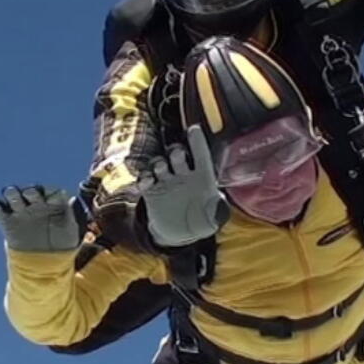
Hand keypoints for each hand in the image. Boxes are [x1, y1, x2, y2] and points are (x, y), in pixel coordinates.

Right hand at [0, 185, 82, 252]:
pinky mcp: (7, 223)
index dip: (48, 191)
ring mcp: (21, 213)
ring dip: (12, 194)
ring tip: (17, 204)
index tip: (49, 200)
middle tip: (31, 198)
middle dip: (30, 191)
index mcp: (52, 204)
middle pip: (29, 190)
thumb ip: (70, 215)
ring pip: (12, 193)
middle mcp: (35, 205)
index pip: (48, 190)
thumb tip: (73, 198)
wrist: (45, 265)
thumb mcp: (71, 231)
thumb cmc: (62, 245)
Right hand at [139, 126, 229, 247]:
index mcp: (202, 177)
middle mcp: (183, 175)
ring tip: (161, 169)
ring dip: (159, 163)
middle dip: (176, 152)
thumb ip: (217, 211)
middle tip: (177, 155)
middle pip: (177, 155)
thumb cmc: (202, 221)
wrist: (180, 234)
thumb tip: (219, 205)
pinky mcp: (151, 192)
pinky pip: (144, 179)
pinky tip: (147, 181)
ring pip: (159, 163)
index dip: (197, 142)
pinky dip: (144, 177)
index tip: (194, 129)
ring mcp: (166, 182)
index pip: (200, 155)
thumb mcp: (213, 218)